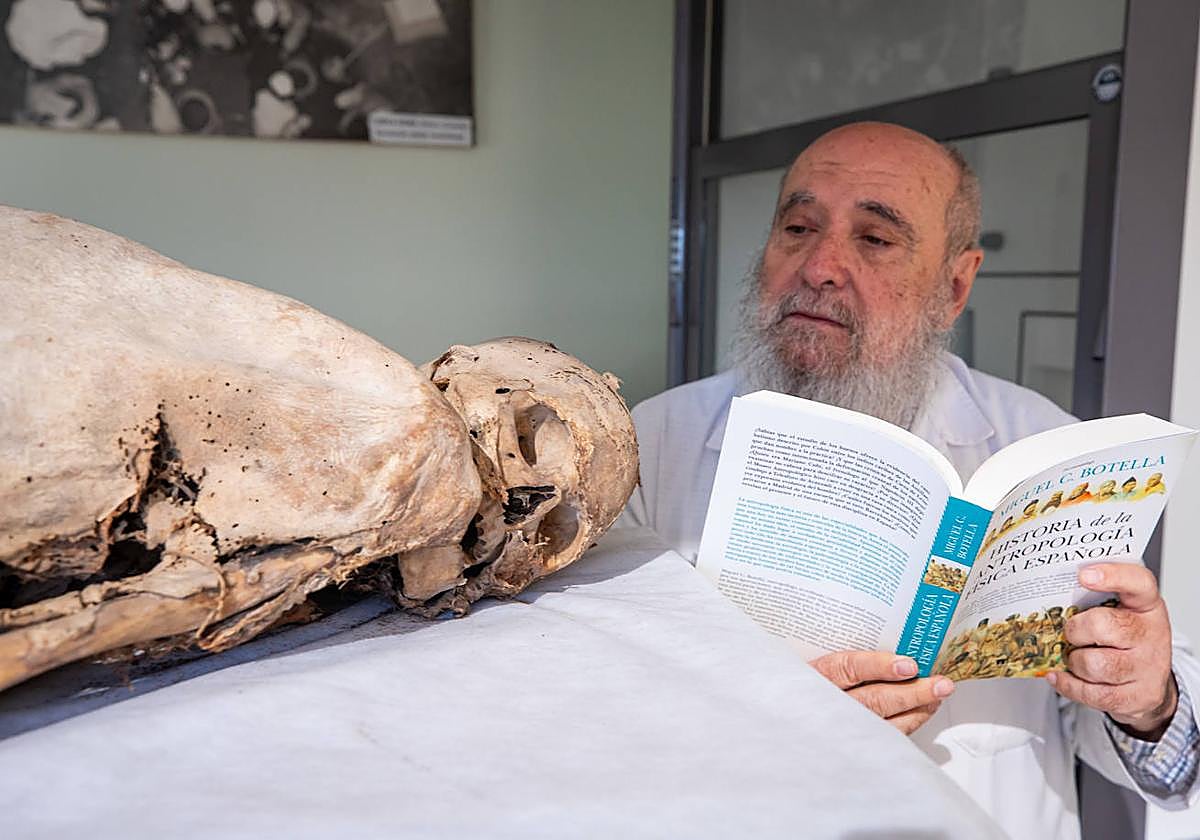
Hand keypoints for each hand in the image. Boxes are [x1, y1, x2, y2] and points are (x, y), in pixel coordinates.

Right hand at [809, 650, 954, 734]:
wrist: (784, 726)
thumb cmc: (808, 685)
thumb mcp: (813, 663)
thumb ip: (844, 657)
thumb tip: (892, 649)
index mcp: (815, 676)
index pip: (847, 668)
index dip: (878, 666)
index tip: (907, 665)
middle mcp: (826, 703)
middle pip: (872, 700)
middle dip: (911, 692)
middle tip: (939, 684)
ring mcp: (838, 727)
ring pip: (882, 723)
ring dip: (916, 709)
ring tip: (937, 696)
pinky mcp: (852, 744)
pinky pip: (884, 739)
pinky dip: (907, 724)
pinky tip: (922, 712)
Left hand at [1047, 563, 1176, 739]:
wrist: (1149, 681)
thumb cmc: (1125, 639)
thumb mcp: (1119, 611)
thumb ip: (1094, 598)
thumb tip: (1046, 591)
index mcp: (1146, 605)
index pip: (1139, 583)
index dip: (1112, 576)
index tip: (1084, 575)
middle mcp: (1150, 634)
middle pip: (1104, 626)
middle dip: (1076, 630)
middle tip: (1071, 632)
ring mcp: (1147, 668)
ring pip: (1096, 664)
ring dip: (1075, 661)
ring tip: (1075, 657)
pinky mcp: (1138, 697)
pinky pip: (1093, 694)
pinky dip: (1069, 685)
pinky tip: (1061, 676)